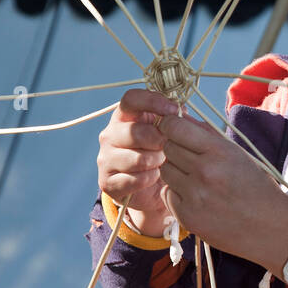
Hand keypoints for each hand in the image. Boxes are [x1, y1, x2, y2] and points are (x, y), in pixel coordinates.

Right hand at [97, 88, 181, 235]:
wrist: (152, 189)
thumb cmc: (160, 153)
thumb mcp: (168, 133)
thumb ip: (173, 119)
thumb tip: (182, 112)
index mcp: (124, 116)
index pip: (131, 99)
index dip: (153, 101)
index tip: (175, 111)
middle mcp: (110, 135)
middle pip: (135, 132)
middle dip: (159, 141)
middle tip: (169, 147)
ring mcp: (106, 159)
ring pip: (137, 159)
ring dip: (156, 162)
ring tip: (162, 163)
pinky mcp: (107, 182)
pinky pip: (136, 180)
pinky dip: (150, 179)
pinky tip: (154, 177)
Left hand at [158, 111, 287, 275]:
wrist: (270, 227)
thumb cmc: (255, 186)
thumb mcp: (237, 153)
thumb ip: (207, 134)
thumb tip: (179, 116)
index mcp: (220, 152)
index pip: (175, 127)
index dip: (170, 125)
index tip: (173, 129)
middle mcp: (205, 172)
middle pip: (168, 148)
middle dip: (175, 149)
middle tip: (191, 158)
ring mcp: (195, 196)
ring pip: (165, 171)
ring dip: (175, 172)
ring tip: (196, 179)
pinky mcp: (187, 216)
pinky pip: (167, 194)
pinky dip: (177, 194)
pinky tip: (197, 198)